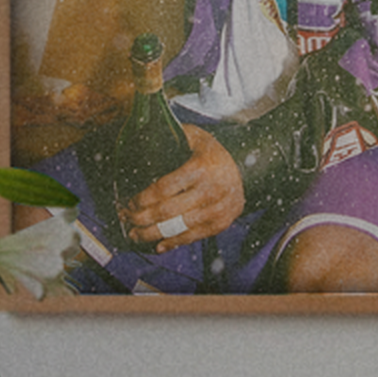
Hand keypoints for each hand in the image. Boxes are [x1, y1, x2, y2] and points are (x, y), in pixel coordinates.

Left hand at [122, 126, 245, 246]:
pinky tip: (158, 245)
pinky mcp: (221, 224)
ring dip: (152, 234)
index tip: (130, 202)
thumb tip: (143, 131)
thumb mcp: (196, 137)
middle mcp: (211, 190)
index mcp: (201, 168)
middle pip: (168, 211)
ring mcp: (218, 210)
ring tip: (135, 234)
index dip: (142, 199)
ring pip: (178, 228)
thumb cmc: (213, 154)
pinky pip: (193, 237)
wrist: (250, 169)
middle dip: (141, 218)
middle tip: (127, 218)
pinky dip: (173, 243)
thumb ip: (172, 135)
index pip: (164, 188)